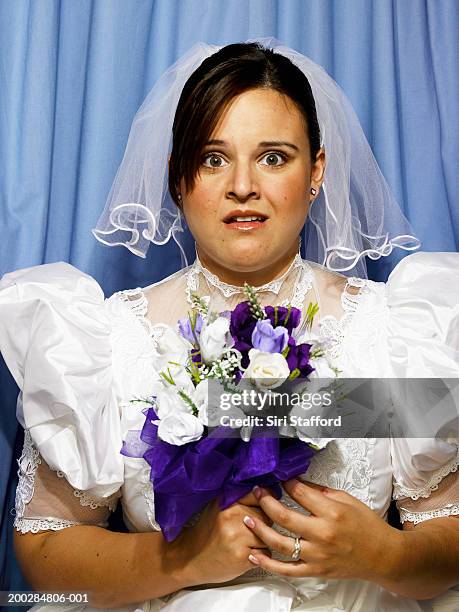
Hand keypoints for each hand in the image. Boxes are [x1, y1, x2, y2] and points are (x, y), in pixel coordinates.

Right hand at [166, 493, 270, 585]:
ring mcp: (237, 536)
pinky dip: (259, 554)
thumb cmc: (208, 531)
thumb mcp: (219, 506)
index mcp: (228, 500)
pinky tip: (243, 553)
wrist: (191, 558)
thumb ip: (240, 497)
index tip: (259, 508)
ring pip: (268, 535)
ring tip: (244, 542)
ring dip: (261, 541)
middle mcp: (232, 516)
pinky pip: (265, 552)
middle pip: (266, 516)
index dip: (263, 503)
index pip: (259, 495)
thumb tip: (266, 491)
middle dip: (263, 523)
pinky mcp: (241, 556)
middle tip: (247, 530)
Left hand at [243, 479, 401, 581]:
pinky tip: (254, 553)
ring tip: (247, 518)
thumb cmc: (367, 525)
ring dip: (260, 529)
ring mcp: (317, 555)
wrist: (383, 555)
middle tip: (256, 492)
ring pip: (280, 543)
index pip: (299, 493)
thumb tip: (296, 482)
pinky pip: (286, 570)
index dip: (286, 483)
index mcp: (331, 512)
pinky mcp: (316, 571)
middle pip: (284, 516)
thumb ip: (319, 491)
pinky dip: (267, 564)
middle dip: (265, 501)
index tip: (279, 478)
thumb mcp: (346, 499)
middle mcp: (322, 534)